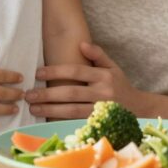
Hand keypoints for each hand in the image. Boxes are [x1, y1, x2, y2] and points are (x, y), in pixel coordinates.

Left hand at [25, 42, 142, 119]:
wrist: (140, 109)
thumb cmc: (120, 85)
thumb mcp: (113, 67)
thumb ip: (98, 54)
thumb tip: (81, 43)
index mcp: (104, 76)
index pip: (76, 71)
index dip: (56, 71)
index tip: (38, 73)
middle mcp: (103, 93)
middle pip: (70, 93)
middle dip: (47, 94)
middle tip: (28, 95)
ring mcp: (101, 111)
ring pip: (72, 111)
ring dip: (50, 110)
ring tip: (33, 108)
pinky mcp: (99, 124)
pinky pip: (77, 123)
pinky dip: (61, 122)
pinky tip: (47, 121)